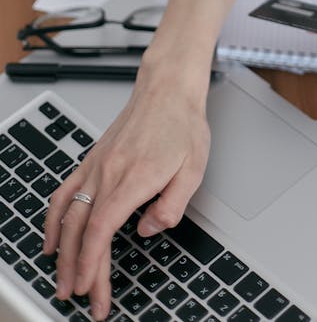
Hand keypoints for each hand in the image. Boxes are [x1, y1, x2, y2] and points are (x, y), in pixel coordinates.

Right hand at [43, 67, 210, 320]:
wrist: (167, 88)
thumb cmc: (182, 124)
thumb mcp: (195, 169)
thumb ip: (172, 206)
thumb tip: (149, 228)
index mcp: (133, 178)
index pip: (102, 231)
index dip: (92, 264)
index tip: (91, 289)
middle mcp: (108, 172)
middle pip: (81, 230)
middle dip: (77, 269)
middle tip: (78, 297)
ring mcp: (96, 166)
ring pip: (68, 215)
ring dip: (62, 252)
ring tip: (62, 278)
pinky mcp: (93, 160)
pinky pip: (64, 193)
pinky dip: (53, 219)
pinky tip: (52, 239)